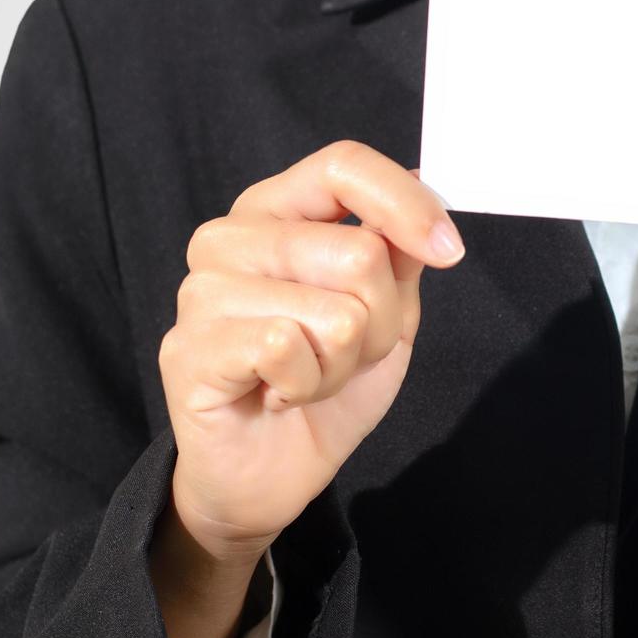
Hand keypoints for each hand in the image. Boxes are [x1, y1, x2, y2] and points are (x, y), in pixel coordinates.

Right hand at [150, 140, 463, 637]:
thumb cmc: (321, 383)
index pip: (343, 165)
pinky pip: (288, 348)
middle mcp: (230, 237)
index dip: (406, 205)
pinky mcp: (189, 348)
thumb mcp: (385, 311)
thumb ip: (399, 250)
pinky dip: (306, 384)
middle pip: (359, 252)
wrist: (271, 472)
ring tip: (306, 377)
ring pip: (336, 311)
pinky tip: (278, 394)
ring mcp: (202, 291)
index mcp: (277, 211)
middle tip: (343, 354)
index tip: (449, 252)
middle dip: (381, 323)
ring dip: (342, 363)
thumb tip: (427, 182)